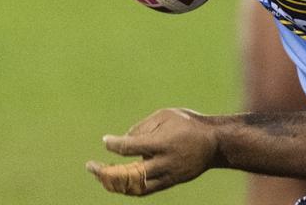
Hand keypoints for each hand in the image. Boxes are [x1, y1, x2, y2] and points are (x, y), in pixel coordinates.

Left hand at [87, 108, 220, 195]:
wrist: (215, 144)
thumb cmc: (188, 124)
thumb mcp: (166, 115)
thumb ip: (143, 127)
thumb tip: (123, 140)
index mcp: (162, 143)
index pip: (130, 147)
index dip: (114, 145)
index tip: (106, 141)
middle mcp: (163, 162)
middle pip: (128, 173)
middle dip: (106, 172)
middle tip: (90, 166)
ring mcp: (167, 175)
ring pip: (135, 187)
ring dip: (114, 184)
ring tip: (100, 176)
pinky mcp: (169, 182)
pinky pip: (145, 190)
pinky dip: (128, 188)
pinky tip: (115, 182)